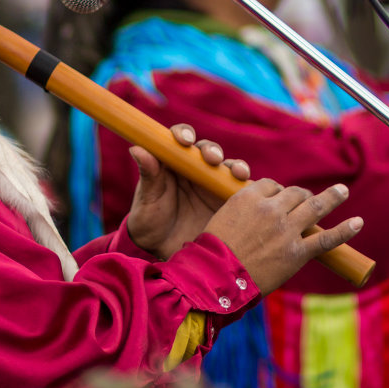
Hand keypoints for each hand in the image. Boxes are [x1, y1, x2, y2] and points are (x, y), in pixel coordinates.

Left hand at [126, 124, 248, 258]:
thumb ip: (148, 175)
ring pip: (229, 167)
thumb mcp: (147, 200)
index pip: (181, 140)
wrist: (165, 253)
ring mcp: (214, 185)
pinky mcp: (230, 201)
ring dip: (235, 166)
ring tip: (237, 173)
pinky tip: (251, 190)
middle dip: (213, 151)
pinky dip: (250, 188)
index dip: (184, 134)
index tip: (184, 140)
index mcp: (174, 162)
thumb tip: (136, 148)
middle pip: (209, 151)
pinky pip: (243, 191)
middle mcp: (196, 169)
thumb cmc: (150, 222)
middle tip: (212, 159)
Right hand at [204, 179, 360, 294]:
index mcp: (249, 197)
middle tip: (308, 198)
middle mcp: (271, 209)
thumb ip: (242, 211)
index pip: (271, 184)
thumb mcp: (221, 219)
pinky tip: (358, 223)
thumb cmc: (212, 251)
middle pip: (294, 193)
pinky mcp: (297, 253)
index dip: (277, 191)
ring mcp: (286, 230)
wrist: (215, 278)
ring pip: (315, 207)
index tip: (278, 198)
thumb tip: (256, 214)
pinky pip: (326, 238)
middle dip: (302, 195)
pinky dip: (344, 230)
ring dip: (332, 197)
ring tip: (342, 191)